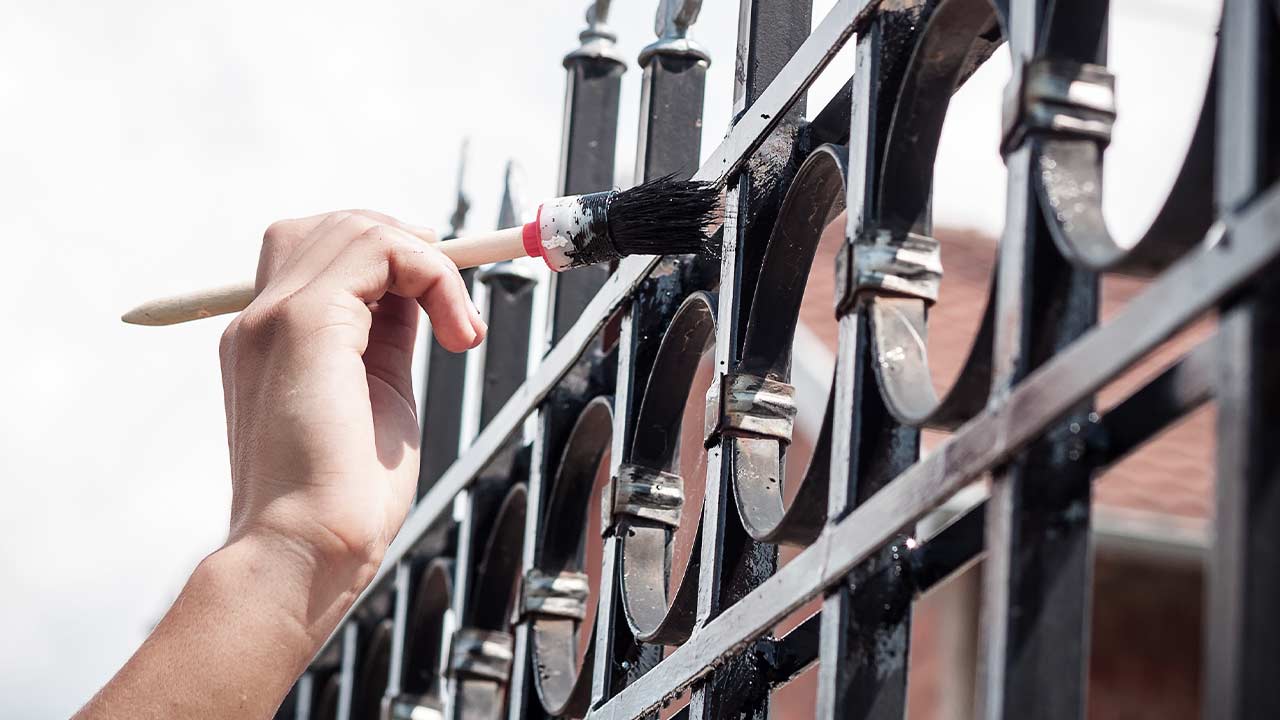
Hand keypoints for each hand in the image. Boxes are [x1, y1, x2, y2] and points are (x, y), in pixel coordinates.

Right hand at [219, 210, 484, 600]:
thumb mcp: (377, 396)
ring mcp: (275, 315)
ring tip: (458, 327)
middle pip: (333, 226)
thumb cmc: (343, 500)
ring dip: (429, 263)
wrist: (304, 553)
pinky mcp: (306, 321)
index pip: (321, 255)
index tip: (440, 299)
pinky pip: (382, 250)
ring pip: (358, 227)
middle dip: (408, 247)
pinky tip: (457, 333)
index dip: (388, 261)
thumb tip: (420, 298)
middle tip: (452, 305)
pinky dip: (435, 275)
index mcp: (270, 340)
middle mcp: (261, 319)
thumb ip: (387, 339)